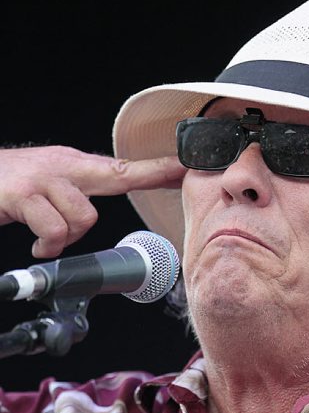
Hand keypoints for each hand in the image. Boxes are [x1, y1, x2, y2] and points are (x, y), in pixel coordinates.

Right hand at [0, 145, 185, 256]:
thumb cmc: (10, 186)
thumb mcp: (49, 184)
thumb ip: (76, 193)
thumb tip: (94, 211)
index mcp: (73, 166)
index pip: (123, 168)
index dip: (157, 169)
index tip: (186, 166)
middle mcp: (63, 167)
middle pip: (116, 178)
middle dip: (147, 180)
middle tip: (154, 185)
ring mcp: (44, 179)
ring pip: (84, 216)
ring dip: (67, 236)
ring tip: (48, 237)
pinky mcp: (24, 195)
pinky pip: (54, 230)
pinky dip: (47, 246)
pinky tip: (38, 246)